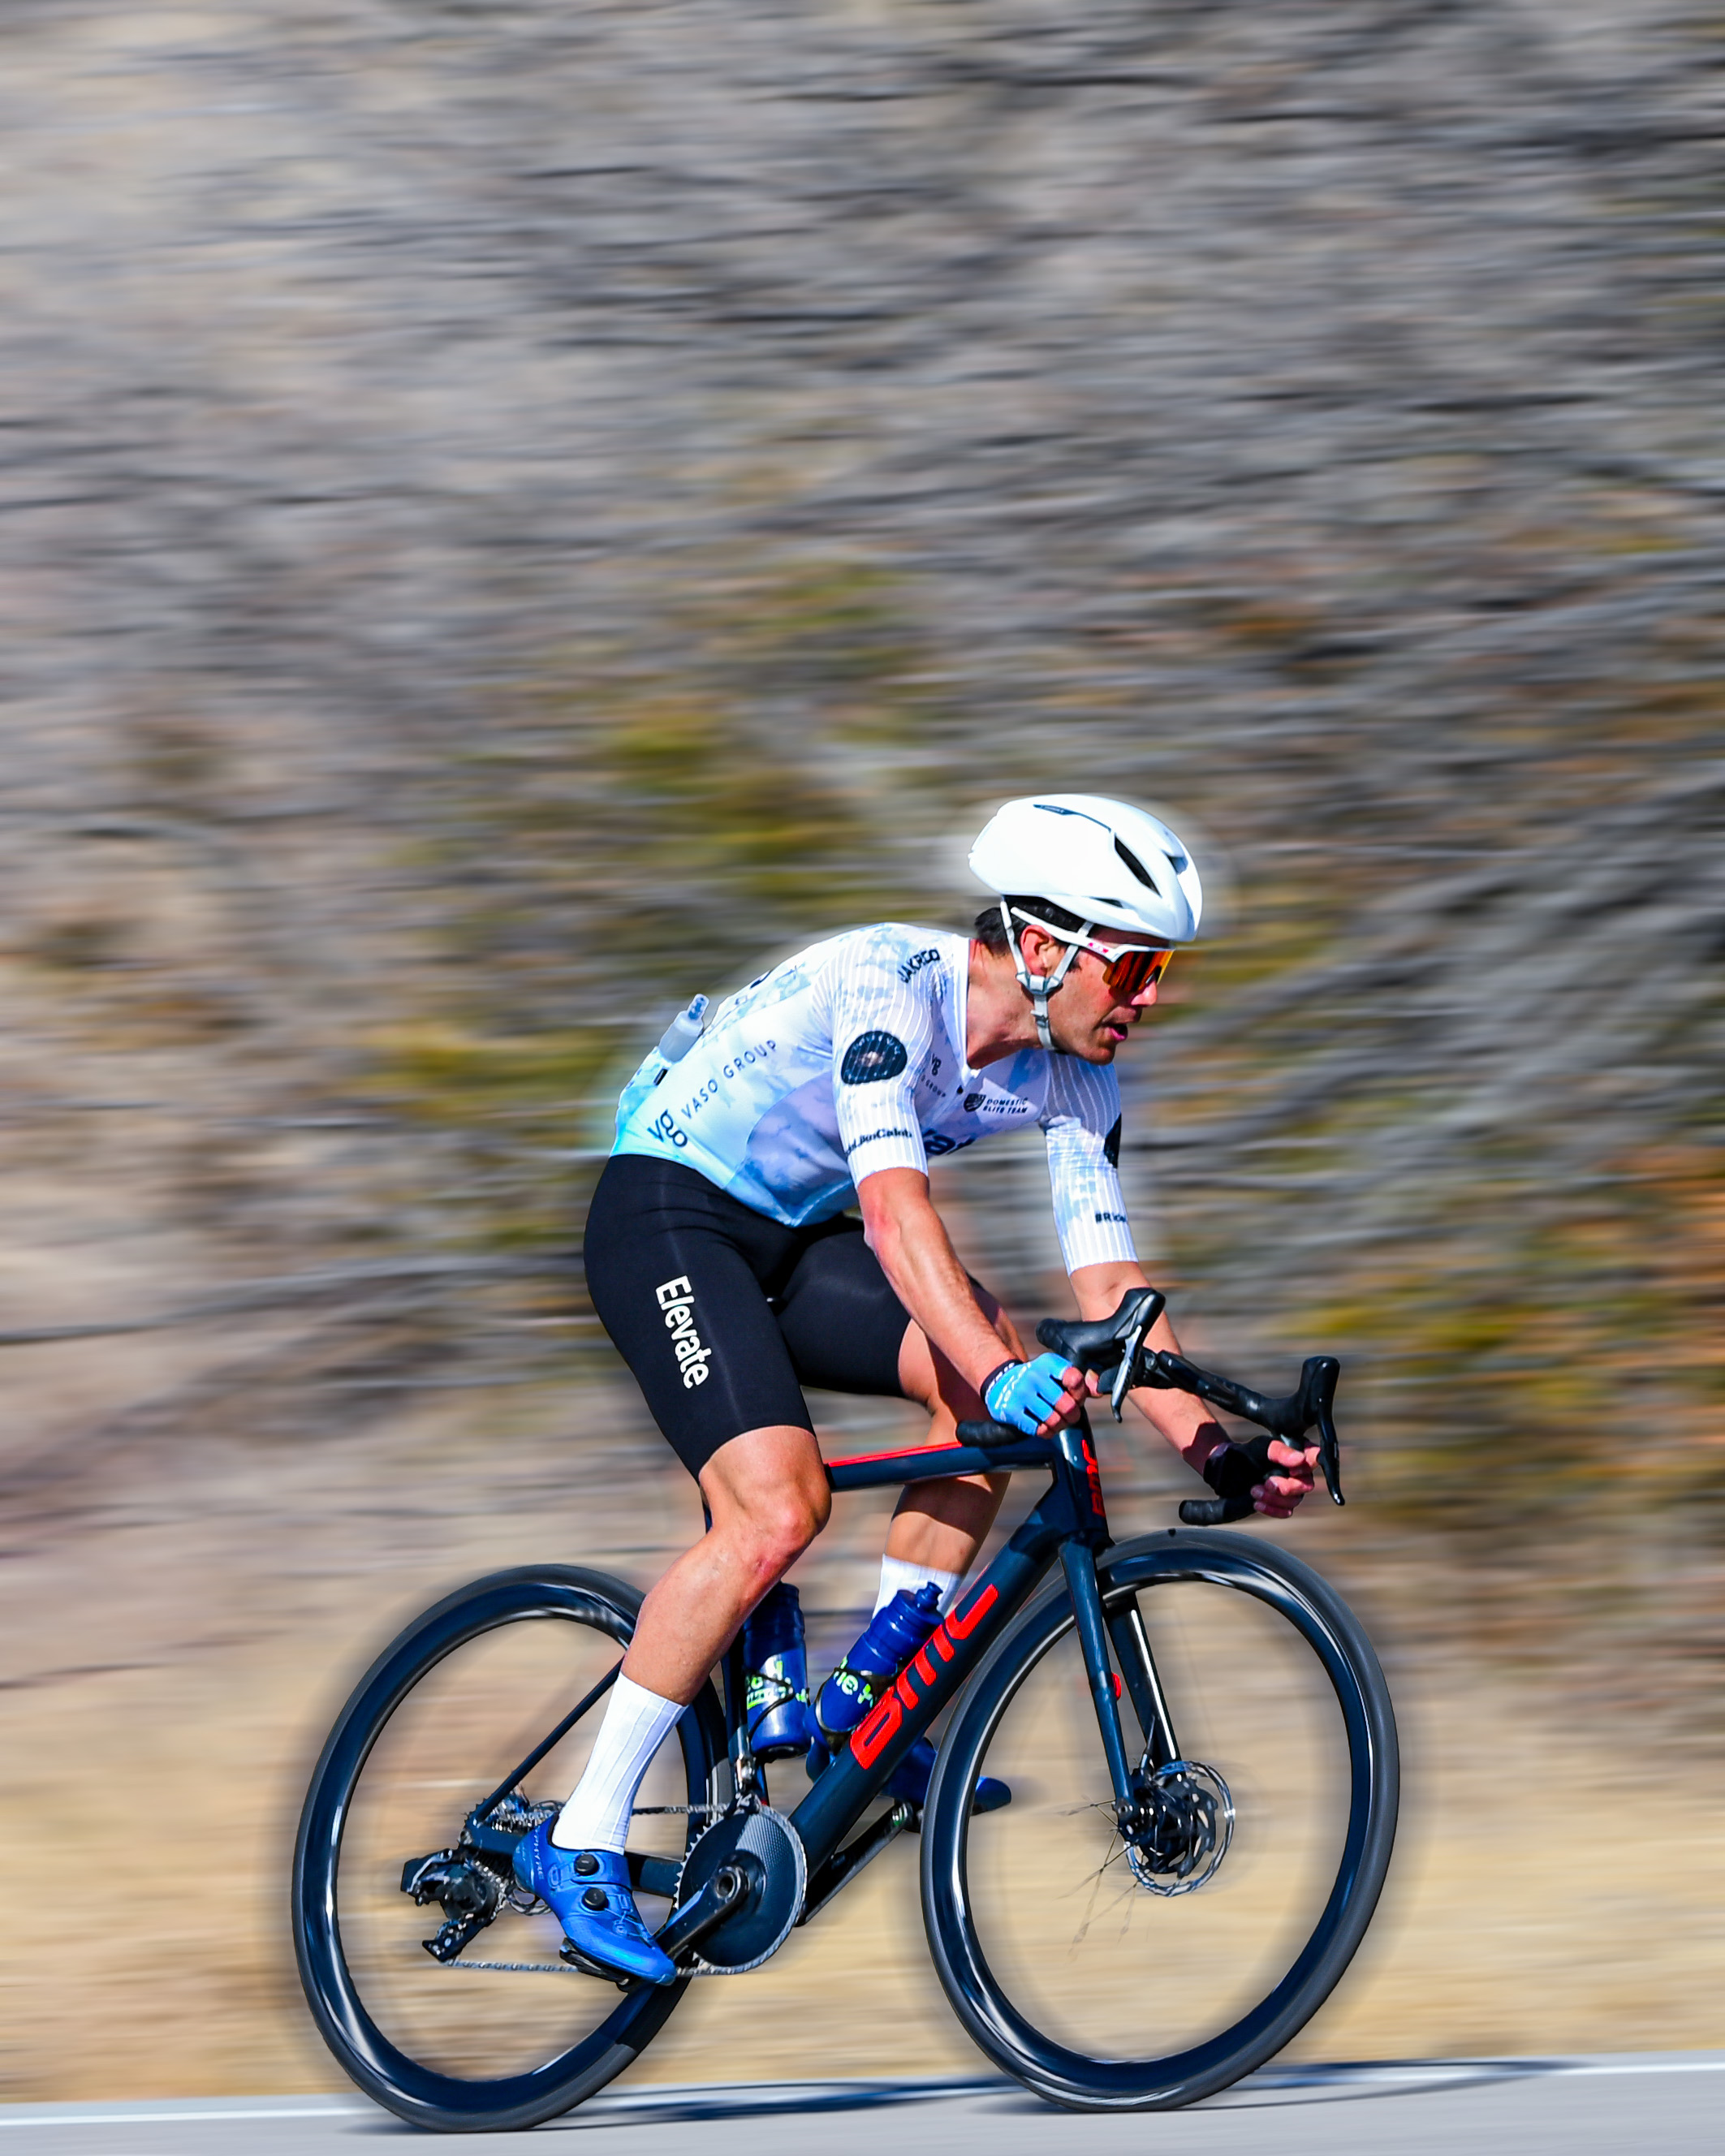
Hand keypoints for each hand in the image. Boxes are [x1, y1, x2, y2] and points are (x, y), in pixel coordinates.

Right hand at [983, 1353, 1086, 1436]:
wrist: (1000, 1384)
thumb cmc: (1037, 1382)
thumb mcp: (1056, 1374)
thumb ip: (1080, 1382)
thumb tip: (1098, 1390)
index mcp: (1049, 1363)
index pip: (1075, 1379)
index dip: (1080, 1393)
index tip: (1076, 1396)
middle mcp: (1034, 1375)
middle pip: (1068, 1405)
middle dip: (1073, 1415)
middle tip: (1069, 1415)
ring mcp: (1021, 1393)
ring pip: (1054, 1420)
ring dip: (1060, 1426)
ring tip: (1057, 1422)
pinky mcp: (1011, 1410)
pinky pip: (1039, 1430)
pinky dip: (1046, 1432)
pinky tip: (1044, 1426)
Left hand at [1201, 1435, 1318, 1517]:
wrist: (1229, 1469)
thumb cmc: (1250, 1453)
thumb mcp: (1263, 1447)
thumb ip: (1281, 1452)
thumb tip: (1300, 1459)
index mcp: (1299, 1452)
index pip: (1315, 1458)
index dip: (1308, 1466)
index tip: (1292, 1470)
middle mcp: (1300, 1472)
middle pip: (1306, 1485)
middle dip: (1286, 1487)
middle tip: (1267, 1483)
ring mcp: (1292, 1489)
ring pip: (1295, 1500)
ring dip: (1274, 1498)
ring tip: (1254, 1490)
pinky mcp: (1282, 1503)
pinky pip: (1286, 1512)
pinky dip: (1272, 1509)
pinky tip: (1257, 1503)